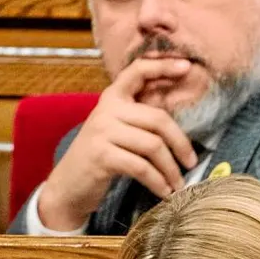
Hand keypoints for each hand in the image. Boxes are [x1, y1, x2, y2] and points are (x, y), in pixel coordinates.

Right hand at [36, 57, 200, 230]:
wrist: (68, 186)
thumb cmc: (102, 157)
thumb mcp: (119, 130)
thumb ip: (142, 119)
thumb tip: (184, 122)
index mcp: (113, 98)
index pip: (137, 71)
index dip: (162, 66)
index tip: (187, 67)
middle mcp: (107, 109)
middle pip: (158, 119)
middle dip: (181, 143)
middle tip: (192, 162)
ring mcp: (102, 131)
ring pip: (153, 146)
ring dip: (171, 169)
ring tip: (179, 184)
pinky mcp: (101, 155)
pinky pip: (141, 167)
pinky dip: (158, 182)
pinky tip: (165, 192)